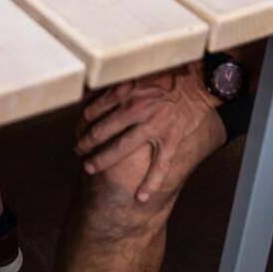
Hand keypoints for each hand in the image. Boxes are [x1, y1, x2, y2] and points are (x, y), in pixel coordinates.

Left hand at [73, 65, 226, 203]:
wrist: (196, 83)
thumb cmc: (164, 76)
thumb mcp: (134, 73)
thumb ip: (114, 84)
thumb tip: (89, 90)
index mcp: (125, 92)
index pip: (93, 111)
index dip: (81, 123)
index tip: (76, 130)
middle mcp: (136, 109)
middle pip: (102, 131)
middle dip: (85, 143)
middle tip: (77, 150)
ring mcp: (153, 126)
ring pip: (121, 148)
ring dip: (102, 160)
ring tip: (88, 168)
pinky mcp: (170, 139)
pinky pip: (159, 165)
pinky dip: (150, 183)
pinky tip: (140, 197)